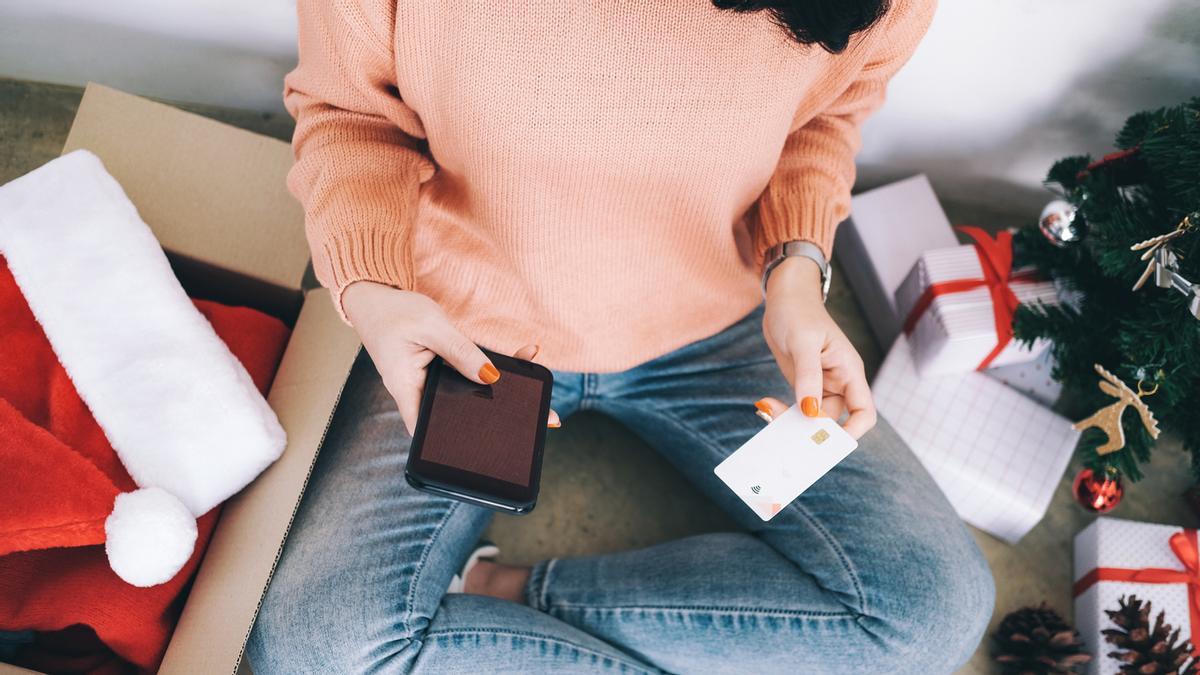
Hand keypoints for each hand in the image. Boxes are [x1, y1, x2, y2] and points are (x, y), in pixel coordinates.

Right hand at [343, 281, 560, 434]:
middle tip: (539, 420)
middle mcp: (421, 392)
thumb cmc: (393, 312)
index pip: (431, 431)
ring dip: (502, 389)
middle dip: (497, 418)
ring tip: (540, 396)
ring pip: (470, 392)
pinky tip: (524, 357)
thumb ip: (461, 352)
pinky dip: (493, 366)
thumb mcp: (431, 328)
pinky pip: (469, 372)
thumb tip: (491, 376)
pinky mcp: (441, 368)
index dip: (458, 444)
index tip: (491, 450)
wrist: (376, 295)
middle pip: (460, 414)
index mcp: (408, 390)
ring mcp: (431, 382)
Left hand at [760, 256, 875, 437]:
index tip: (826, 437)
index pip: (864, 411)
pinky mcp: (802, 384)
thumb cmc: (798, 312)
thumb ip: (808, 377)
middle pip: (833, 420)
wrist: (784, 299)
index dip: (852, 430)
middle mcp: (838, 382)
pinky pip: (797, 408)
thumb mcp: (803, 343)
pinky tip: (765, 405)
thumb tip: (810, 411)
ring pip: (811, 417)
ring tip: (768, 411)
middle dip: (812, 428)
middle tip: (785, 429)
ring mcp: (819, 385)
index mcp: (848, 371)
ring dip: (791, 421)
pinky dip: (783, 412)